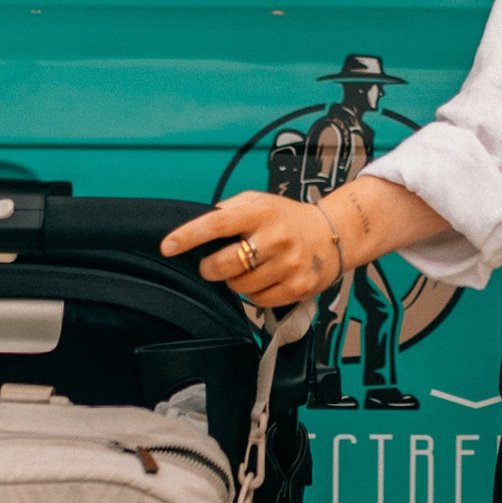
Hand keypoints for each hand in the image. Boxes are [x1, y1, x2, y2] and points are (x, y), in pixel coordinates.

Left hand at [160, 190, 339, 306]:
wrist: (333, 234)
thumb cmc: (288, 218)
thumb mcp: (259, 201)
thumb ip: (229, 209)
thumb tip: (197, 224)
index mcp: (261, 213)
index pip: (218, 223)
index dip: (189, 235)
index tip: (168, 246)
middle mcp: (277, 238)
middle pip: (224, 264)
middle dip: (210, 268)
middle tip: (213, 265)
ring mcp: (289, 264)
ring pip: (240, 287)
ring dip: (235, 281)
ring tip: (250, 268)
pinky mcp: (298, 287)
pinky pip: (259, 300)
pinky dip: (255, 294)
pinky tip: (265, 279)